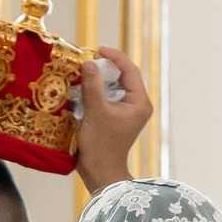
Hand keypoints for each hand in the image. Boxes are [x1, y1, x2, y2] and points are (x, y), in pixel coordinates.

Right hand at [73, 45, 151, 187]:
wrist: (100, 173)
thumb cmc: (101, 146)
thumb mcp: (95, 112)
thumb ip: (93, 85)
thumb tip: (89, 63)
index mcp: (139, 102)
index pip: (130, 70)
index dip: (114, 56)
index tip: (97, 49)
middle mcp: (137, 105)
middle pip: (123, 76)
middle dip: (105, 67)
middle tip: (87, 60)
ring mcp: (127, 112)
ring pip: (114, 86)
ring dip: (99, 79)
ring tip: (83, 72)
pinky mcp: (116, 118)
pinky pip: (108, 97)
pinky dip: (96, 91)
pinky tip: (82, 88)